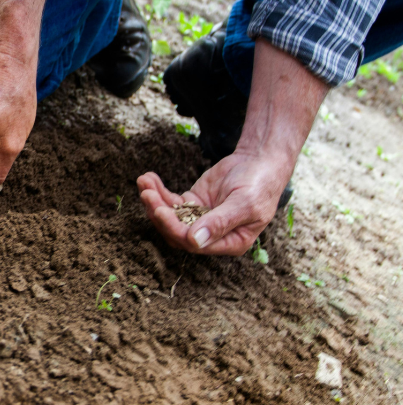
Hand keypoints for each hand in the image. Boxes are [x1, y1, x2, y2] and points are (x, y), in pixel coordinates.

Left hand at [137, 149, 291, 255]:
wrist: (260, 161)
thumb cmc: (260, 185)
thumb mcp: (245, 204)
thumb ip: (220, 222)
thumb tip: (195, 241)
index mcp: (229, 243)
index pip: (194, 243)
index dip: (174, 229)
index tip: (160, 210)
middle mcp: (211, 235)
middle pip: (176, 231)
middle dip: (159, 213)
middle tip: (147, 193)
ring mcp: (199, 219)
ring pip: (170, 216)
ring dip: (154, 201)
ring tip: (144, 182)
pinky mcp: (192, 203)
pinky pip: (170, 201)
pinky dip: (158, 191)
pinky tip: (148, 178)